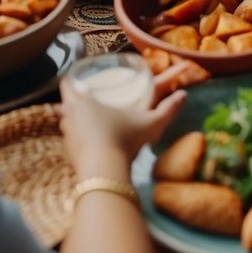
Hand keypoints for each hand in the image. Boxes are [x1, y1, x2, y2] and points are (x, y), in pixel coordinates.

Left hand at [59, 77, 185, 178]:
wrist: (104, 172)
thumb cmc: (125, 139)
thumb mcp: (150, 123)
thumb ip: (168, 109)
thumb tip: (185, 95)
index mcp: (82, 100)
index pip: (67, 82)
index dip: (72, 80)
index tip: (82, 82)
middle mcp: (69, 115)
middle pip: (66, 102)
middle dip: (76, 102)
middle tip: (91, 103)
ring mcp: (66, 135)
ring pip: (67, 122)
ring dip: (76, 121)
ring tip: (92, 123)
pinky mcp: (67, 153)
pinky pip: (71, 140)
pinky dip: (79, 140)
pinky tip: (92, 144)